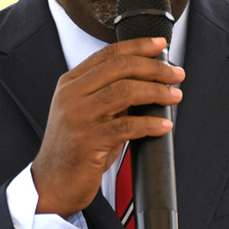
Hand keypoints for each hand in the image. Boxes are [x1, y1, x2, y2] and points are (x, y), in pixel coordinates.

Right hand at [32, 37, 184, 217]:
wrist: (53, 183)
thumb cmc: (74, 149)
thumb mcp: (88, 114)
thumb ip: (111, 96)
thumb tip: (149, 82)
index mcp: (70, 83)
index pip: (108, 54)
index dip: (138, 46)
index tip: (160, 45)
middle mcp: (71, 95)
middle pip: (119, 67)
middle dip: (153, 67)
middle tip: (175, 74)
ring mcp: (77, 117)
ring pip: (124, 92)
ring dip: (156, 92)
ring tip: (174, 96)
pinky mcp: (86, 141)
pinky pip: (126, 126)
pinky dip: (150, 124)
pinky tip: (163, 125)